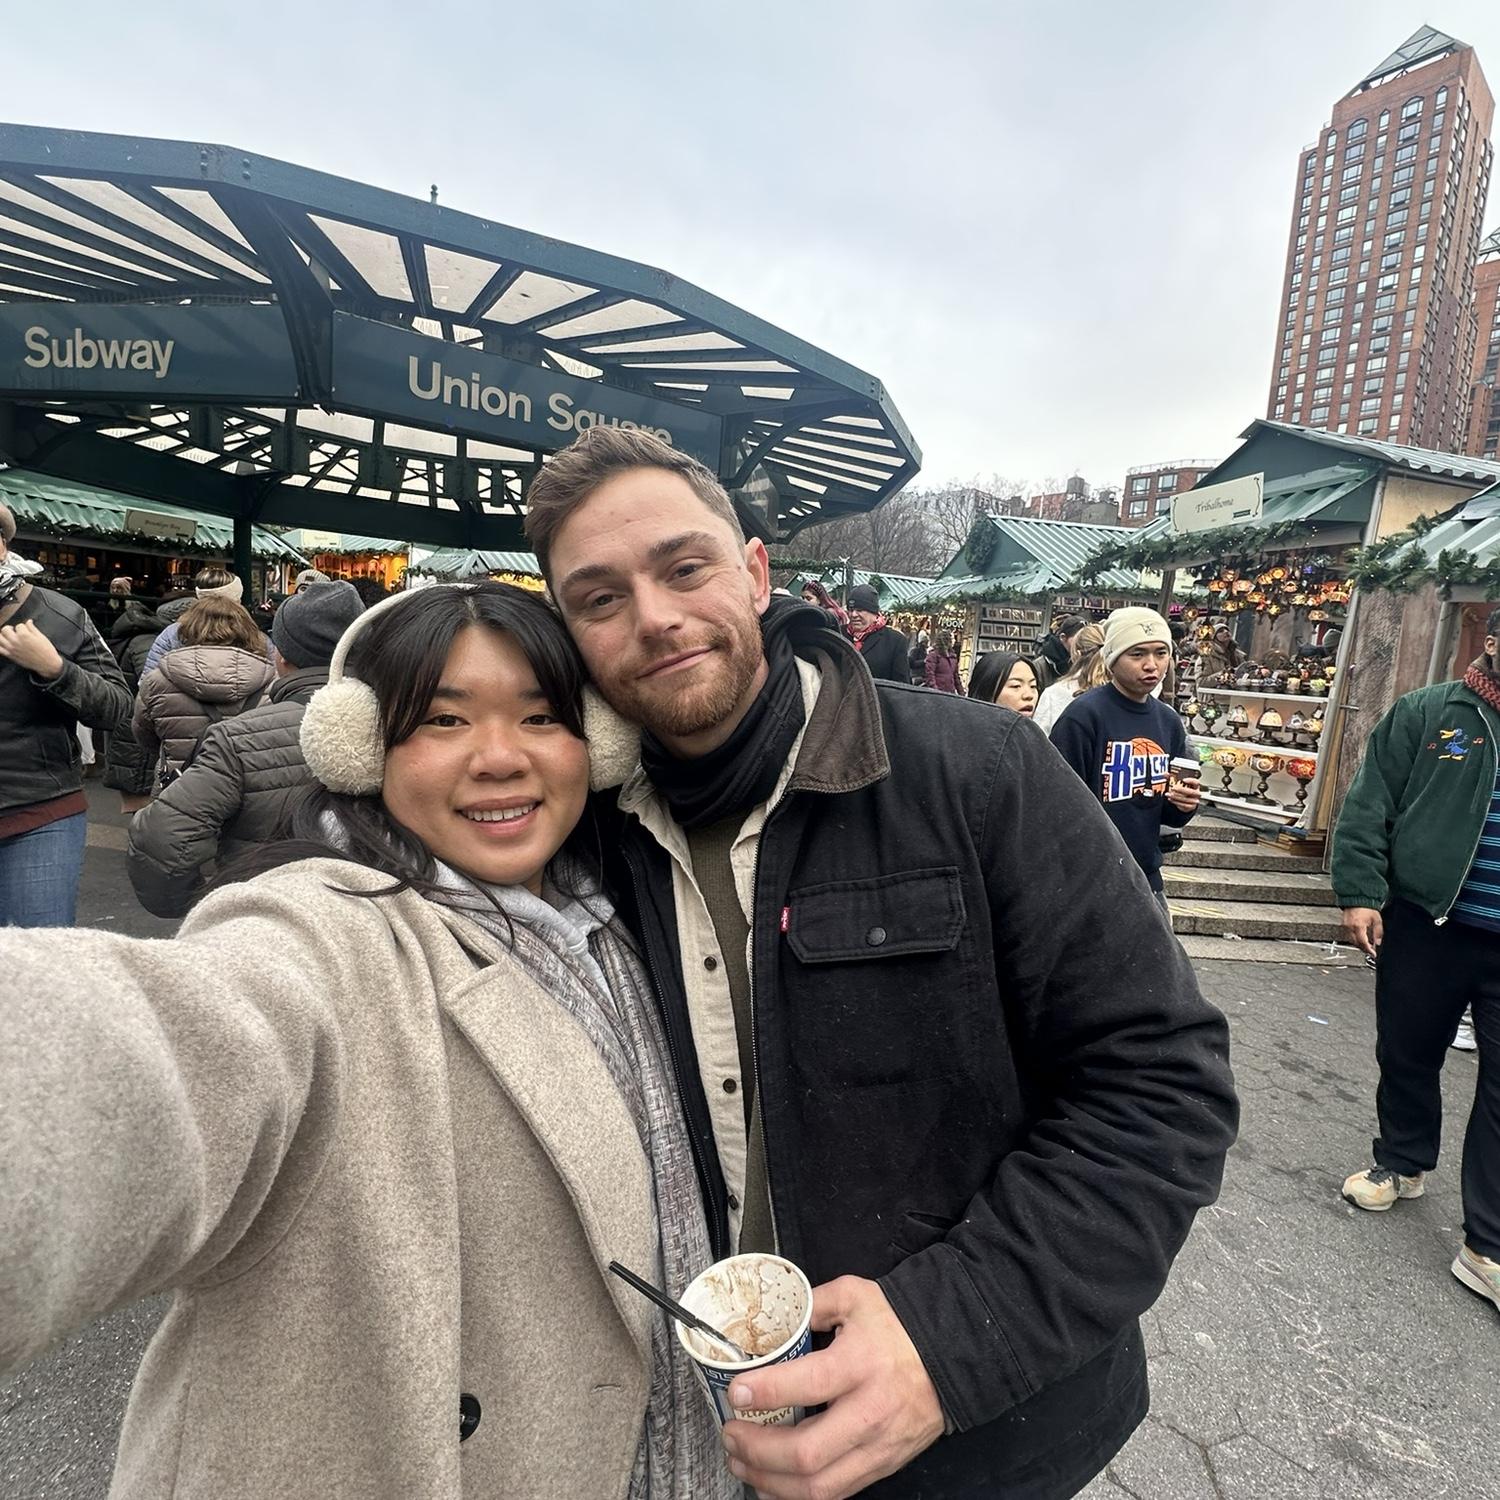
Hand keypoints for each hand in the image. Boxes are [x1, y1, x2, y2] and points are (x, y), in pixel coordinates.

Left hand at [0, 619, 63, 679]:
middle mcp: (15, 641)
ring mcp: (11, 648)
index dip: (24, 627)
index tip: (27, 630)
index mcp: (24, 635)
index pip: (19, 625)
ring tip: (8, 636)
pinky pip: (0, 649)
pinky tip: (5, 644)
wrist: (47, 664)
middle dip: (10, 628)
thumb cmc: (46, 651)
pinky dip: (0, 646)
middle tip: (14, 630)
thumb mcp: (41, 637)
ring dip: (3, 635)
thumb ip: (32, 628)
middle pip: (5, 629)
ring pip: (0, 638)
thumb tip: (29, 622)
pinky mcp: (10, 655)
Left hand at [721, 1276, 942, 1499]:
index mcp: (861, 1364)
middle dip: (758, 1451)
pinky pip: (838, 1493)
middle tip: (731, 1436)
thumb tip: (772, 1319)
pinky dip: (798, 1495)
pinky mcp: (883, 1464)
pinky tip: (773, 1484)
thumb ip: (811, 1304)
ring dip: (770, 1481)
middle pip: (806, 1452)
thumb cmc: (900, 1324)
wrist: (953, 1353)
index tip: (736, 1392)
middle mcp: (870, 1412)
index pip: (807, 1385)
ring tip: (742, 1465)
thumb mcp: (855, 1296)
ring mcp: (879, 1446)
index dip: (765, 1392)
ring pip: (819, 1486)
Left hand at [1165, 778, 1201, 812]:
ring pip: (1186, 799)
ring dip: (1176, 797)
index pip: (1196, 782)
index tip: (1183, 780)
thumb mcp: (1179, 785)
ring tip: (1168, 794)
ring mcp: (1194, 800)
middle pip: (1191, 792)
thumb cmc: (1183, 791)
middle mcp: (1196, 793)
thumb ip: (1173, 779)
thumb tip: (1166, 774)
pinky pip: (1184, 805)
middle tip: (1173, 788)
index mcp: (1195, 786)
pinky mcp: (1191, 807)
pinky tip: (1170, 799)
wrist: (1185, 802)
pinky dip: (1176, 802)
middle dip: (1181, 790)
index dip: (1190, 781)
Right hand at [1342, 907, 1382, 956]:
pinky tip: (1361, 938)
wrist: (1357, 898)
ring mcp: (1345, 926)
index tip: (1373, 954)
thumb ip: (1378, 932)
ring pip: (1352, 941)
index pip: (1363, 943)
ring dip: (1359, 944)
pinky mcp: (1344, 925)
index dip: (1368, 950)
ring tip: (1367, 945)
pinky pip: (1349, 936)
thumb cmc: (1367, 907)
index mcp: (1358, 926)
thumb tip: (1378, 942)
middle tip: (1371, 951)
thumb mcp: (1377, 920)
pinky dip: (1355, 939)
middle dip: (1364, 948)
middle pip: (1356, 943)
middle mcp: (1350, 927)